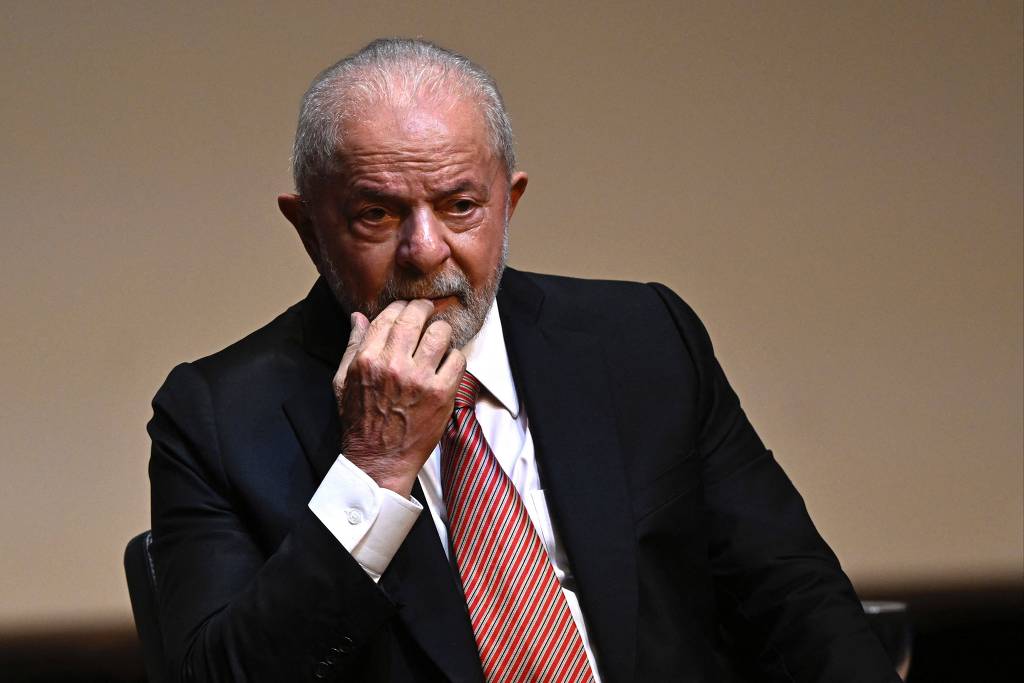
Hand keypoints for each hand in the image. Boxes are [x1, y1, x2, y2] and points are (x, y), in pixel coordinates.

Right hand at [333, 299, 465, 496]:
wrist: (378, 459)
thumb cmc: (360, 422)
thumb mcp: (343, 381)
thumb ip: (353, 346)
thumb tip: (359, 316)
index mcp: (367, 359)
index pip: (389, 316)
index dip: (401, 307)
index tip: (407, 309)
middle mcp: (393, 365)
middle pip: (415, 317)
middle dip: (424, 309)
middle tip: (428, 312)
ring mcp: (419, 379)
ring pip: (440, 333)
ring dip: (441, 331)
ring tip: (439, 337)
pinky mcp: (441, 394)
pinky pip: (457, 359)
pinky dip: (454, 357)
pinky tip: (446, 364)